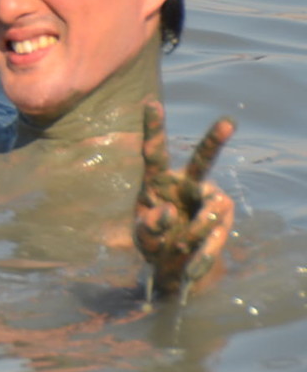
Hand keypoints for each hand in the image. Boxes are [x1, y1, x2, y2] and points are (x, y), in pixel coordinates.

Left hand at [134, 99, 235, 302]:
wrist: (174, 266)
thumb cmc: (154, 241)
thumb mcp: (143, 236)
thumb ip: (149, 224)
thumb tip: (168, 211)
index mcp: (157, 182)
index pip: (154, 153)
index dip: (153, 129)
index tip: (150, 103)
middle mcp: (186, 184)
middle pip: (202, 161)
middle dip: (214, 141)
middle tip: (228, 122)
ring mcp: (207, 200)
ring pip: (209, 211)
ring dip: (194, 233)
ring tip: (179, 249)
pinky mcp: (221, 220)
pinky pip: (215, 234)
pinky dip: (201, 254)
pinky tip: (191, 268)